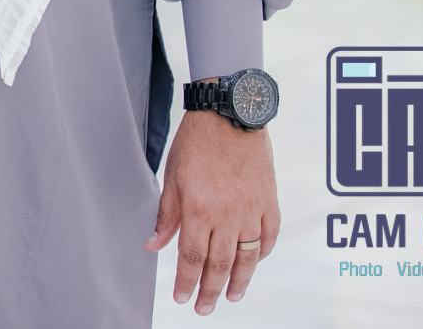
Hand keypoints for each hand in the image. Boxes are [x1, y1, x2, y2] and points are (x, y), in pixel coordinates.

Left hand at [146, 106, 279, 313]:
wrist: (230, 113)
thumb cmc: (196, 142)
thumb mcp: (172, 176)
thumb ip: (166, 215)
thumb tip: (153, 245)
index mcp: (199, 209)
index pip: (192, 256)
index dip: (186, 281)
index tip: (181, 297)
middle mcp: (227, 215)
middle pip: (220, 264)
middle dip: (210, 290)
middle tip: (203, 308)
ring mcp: (252, 209)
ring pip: (247, 257)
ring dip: (239, 281)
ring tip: (231, 297)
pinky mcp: (269, 201)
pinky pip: (269, 236)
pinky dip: (262, 253)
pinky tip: (254, 264)